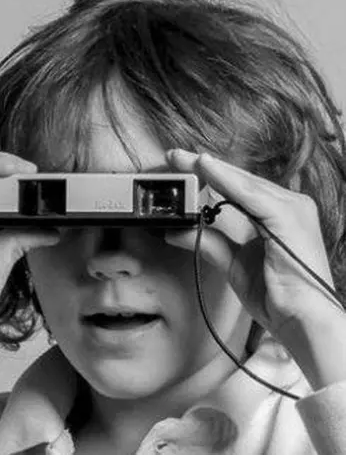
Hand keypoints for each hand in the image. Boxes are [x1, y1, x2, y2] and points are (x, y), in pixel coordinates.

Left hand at [165, 149, 339, 346]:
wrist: (301, 319)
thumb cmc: (276, 295)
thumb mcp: (233, 264)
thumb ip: (208, 244)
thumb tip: (176, 232)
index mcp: (278, 215)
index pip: (238, 189)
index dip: (208, 176)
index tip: (179, 166)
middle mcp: (288, 206)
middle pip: (239, 180)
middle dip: (204, 167)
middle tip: (172, 155)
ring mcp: (292, 209)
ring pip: (243, 182)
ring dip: (211, 169)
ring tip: (183, 159)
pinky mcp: (288, 217)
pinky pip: (250, 195)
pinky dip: (226, 181)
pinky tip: (206, 169)